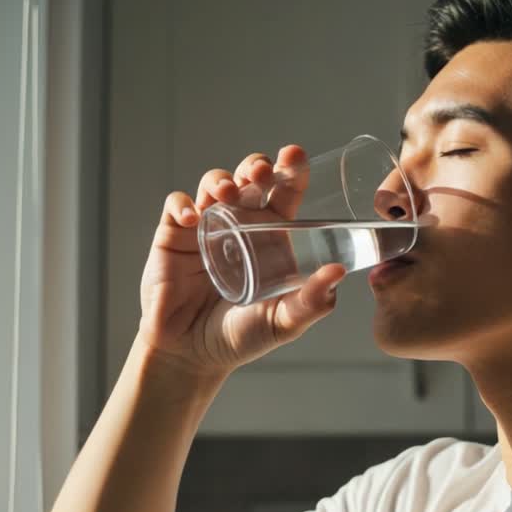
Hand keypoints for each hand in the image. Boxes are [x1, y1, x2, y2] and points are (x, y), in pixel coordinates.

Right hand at [136, 145, 346, 378]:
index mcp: (271, 236)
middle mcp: (240, 225)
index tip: (295, 156)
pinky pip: (176, 206)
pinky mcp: (173, 237)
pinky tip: (193, 218)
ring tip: (228, 193)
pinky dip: (184, 204)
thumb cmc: (240, 336)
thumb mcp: (283, 322)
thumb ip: (311, 302)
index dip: (289, 169)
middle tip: (260, 173)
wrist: (191, 355)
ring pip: (213, 183)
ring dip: (221, 179)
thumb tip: (338, 273)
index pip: (282, 192)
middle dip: (255, 165)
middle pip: (248, 177)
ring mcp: (206, 228)